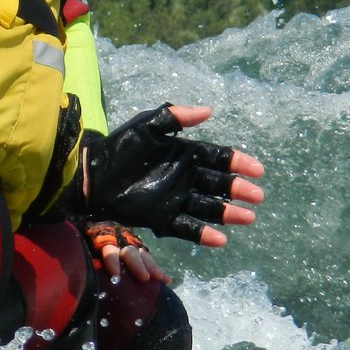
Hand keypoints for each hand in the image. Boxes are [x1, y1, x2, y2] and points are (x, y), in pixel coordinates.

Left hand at [79, 104, 264, 245]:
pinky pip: (188, 228)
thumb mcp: (145, 126)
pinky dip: (204, 235)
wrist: (92, 175)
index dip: (238, 163)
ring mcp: (177, 199)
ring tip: (247, 217)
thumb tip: (209, 111)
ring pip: (209, 208)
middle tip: (256, 196)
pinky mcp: (164, 219)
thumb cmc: (120, 147)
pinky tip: (220, 239)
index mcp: (185, 154)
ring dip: (229, 213)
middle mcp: (186, 178)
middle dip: (239, 190)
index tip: (257, 170)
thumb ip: (174, 117)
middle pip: (219, 185)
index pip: (218, 158)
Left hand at [86, 223, 169, 282]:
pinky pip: (149, 260)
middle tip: (144, 278)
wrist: (89, 237)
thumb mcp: (83, 256)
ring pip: (142, 254)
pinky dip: (158, 270)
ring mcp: (129, 246)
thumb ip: (86, 266)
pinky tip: (166, 281)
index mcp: (101, 243)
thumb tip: (81, 287)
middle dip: (137, 264)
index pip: (108, 250)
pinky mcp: (137, 252)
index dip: (113, 261)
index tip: (115, 276)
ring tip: (159, 279)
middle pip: (129, 251)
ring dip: (151, 267)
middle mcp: (118, 243)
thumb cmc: (84, 254)